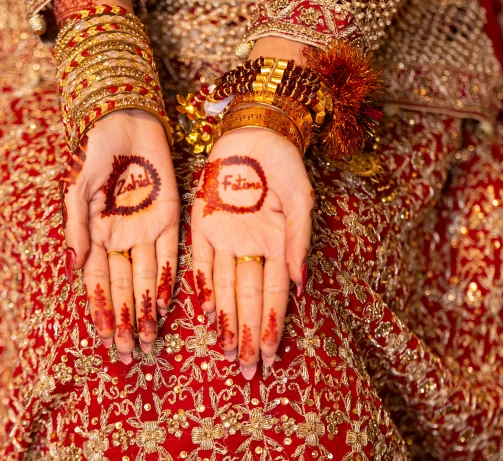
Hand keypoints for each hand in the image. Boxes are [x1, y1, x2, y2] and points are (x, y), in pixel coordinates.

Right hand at [63, 110, 179, 362]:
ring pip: (145, 278)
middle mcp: (120, 238)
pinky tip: (165, 305)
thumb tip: (74, 266)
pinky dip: (167, 280)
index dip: (101, 310)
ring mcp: (144, 229)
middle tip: (131, 354)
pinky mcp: (169, 217)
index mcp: (95, 233)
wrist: (125, 119)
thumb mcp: (78, 185)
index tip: (105, 339)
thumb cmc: (94, 149)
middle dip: (126, 321)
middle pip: (122, 287)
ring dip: (145, 310)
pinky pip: (169, 254)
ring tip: (149, 340)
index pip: (96, 281)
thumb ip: (77, 225)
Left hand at [191, 128, 313, 378]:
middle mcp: (250, 248)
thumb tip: (301, 283)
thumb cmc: (284, 163)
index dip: (271, 325)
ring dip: (226, 321)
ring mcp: (225, 239)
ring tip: (227, 353)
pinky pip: (200, 262)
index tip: (270, 355)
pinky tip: (206, 315)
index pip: (274, 295)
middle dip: (248, 335)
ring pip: (224, 288)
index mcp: (276, 244)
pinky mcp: (201, 225)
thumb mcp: (301, 198)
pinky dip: (202, 288)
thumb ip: (299, 240)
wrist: (254, 132)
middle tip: (247, 371)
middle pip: (248, 300)